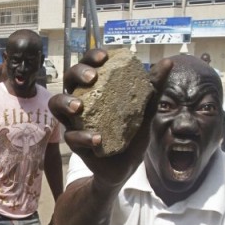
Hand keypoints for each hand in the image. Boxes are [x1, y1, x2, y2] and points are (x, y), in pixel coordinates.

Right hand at [48, 49, 172, 188]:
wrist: (125, 168)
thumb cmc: (130, 136)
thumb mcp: (145, 111)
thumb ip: (154, 88)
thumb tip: (168, 61)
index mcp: (96, 91)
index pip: (88, 65)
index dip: (91, 57)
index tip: (105, 57)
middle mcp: (80, 102)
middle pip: (68, 78)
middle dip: (77, 73)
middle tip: (92, 77)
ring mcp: (74, 122)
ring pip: (56, 105)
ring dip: (65, 102)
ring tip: (79, 107)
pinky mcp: (75, 144)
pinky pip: (72, 137)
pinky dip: (84, 137)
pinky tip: (98, 138)